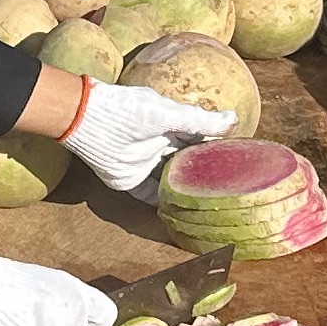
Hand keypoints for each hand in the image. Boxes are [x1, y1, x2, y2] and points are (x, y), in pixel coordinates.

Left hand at [60, 81, 232, 194]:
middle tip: (228, 190)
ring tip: (210, 205)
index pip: (200, 140)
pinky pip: (153, 197)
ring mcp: (147, 166)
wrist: (88, 121)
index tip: (238, 162)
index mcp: (172, 126)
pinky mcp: (133, 183)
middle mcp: (162, 147)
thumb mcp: (169, 114)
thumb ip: (200, 121)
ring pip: (172, 182)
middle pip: (188, 164)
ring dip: (186, 192)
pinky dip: (166, 205)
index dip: (216, 150)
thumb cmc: (129, 111)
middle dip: (203, 175)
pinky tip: (182, 213)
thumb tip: (234, 120)